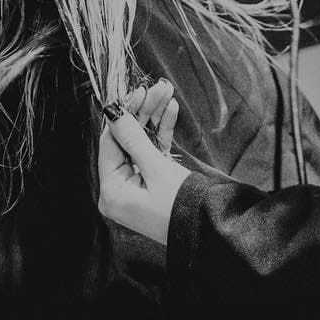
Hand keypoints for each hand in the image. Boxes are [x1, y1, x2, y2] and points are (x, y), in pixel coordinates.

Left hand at [98, 92, 190, 245]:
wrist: (209, 231)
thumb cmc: (180, 207)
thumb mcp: (155, 169)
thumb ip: (133, 137)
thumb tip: (112, 111)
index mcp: (112, 191)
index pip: (110, 143)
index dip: (123, 115)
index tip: (138, 92)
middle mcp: (119, 189)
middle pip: (126, 140)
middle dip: (143, 112)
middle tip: (157, 88)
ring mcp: (136, 186)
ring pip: (140, 142)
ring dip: (154, 117)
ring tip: (167, 92)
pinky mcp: (152, 183)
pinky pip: (152, 153)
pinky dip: (161, 133)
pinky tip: (171, 111)